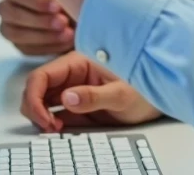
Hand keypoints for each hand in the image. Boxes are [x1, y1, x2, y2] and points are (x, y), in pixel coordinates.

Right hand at [0, 0, 76, 55]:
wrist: (68, 20)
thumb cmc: (63, 1)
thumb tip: (63, 3)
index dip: (36, 1)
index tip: (57, 6)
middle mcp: (6, 10)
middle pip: (15, 15)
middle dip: (41, 20)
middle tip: (63, 22)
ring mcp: (9, 30)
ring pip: (18, 35)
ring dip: (45, 36)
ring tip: (68, 34)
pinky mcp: (19, 46)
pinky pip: (29, 49)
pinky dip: (49, 47)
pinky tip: (66, 43)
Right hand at [21, 52, 160, 132]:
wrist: (159, 98)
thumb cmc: (145, 88)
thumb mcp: (122, 93)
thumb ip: (94, 96)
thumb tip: (67, 98)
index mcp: (78, 62)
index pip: (42, 76)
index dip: (34, 97)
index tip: (43, 119)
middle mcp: (72, 75)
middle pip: (36, 88)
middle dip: (34, 109)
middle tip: (49, 128)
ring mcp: (73, 91)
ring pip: (42, 101)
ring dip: (41, 117)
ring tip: (56, 130)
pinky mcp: (77, 107)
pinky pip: (54, 114)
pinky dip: (50, 124)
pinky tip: (60, 130)